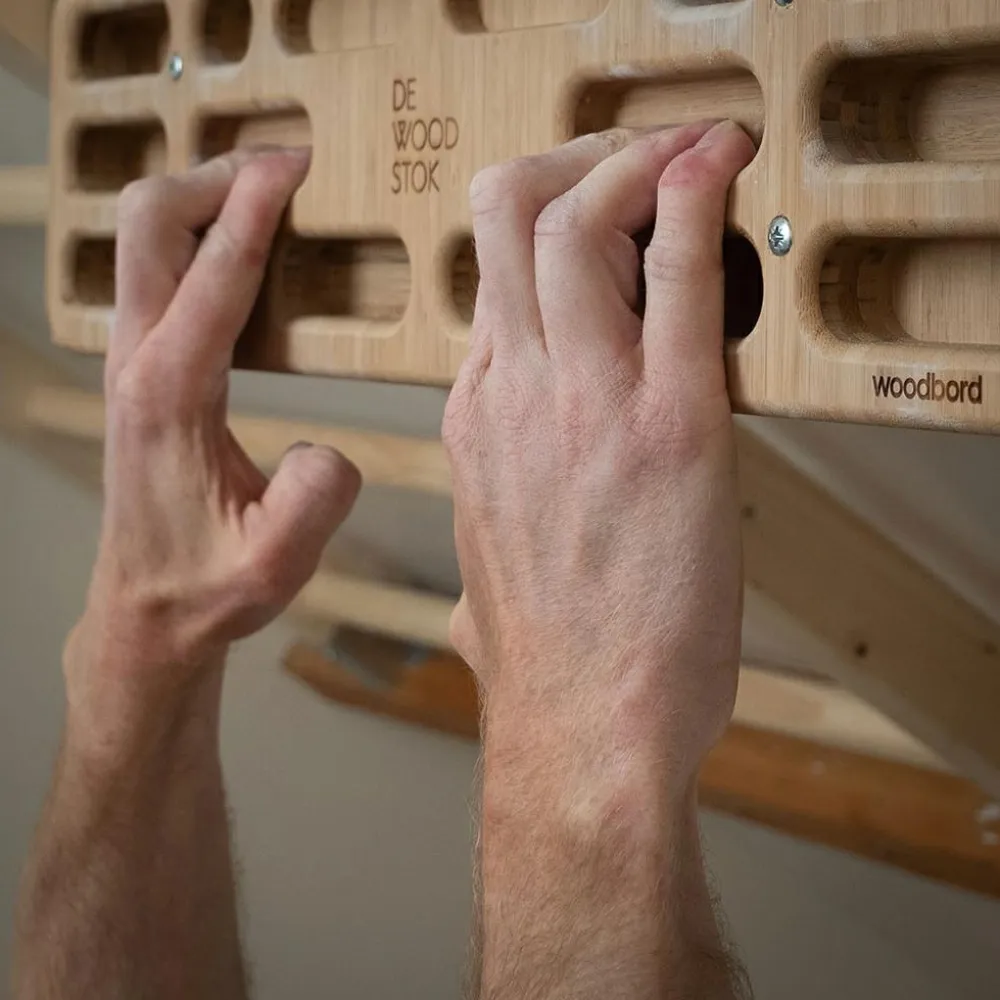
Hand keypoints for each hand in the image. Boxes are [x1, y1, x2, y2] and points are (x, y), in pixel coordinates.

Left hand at [68, 149, 360, 744]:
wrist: (147, 609)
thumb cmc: (206, 585)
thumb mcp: (278, 564)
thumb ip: (316, 502)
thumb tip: (332, 449)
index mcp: (170, 396)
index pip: (213, 276)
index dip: (254, 210)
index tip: (293, 163)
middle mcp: (138, 363)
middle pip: (149, 223)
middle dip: (214, 175)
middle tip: (285, 165)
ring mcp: (131, 360)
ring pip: (145, 238)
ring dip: (201, 197)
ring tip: (270, 191)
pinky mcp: (142, 368)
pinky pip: (159, 270)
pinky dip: (198, 236)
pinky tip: (246, 250)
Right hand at [444, 121, 755, 790]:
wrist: (582, 731)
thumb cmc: (550, 664)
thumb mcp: (486, 576)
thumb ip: (492, 533)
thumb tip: (496, 546)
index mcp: (475, 421)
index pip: (491, 278)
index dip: (545, 219)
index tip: (597, 208)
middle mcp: (512, 394)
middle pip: (510, 216)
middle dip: (573, 158)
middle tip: (632, 156)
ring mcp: (582, 404)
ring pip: (575, 222)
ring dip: (633, 163)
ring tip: (687, 151)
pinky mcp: (670, 427)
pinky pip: (673, 281)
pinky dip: (694, 203)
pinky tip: (715, 169)